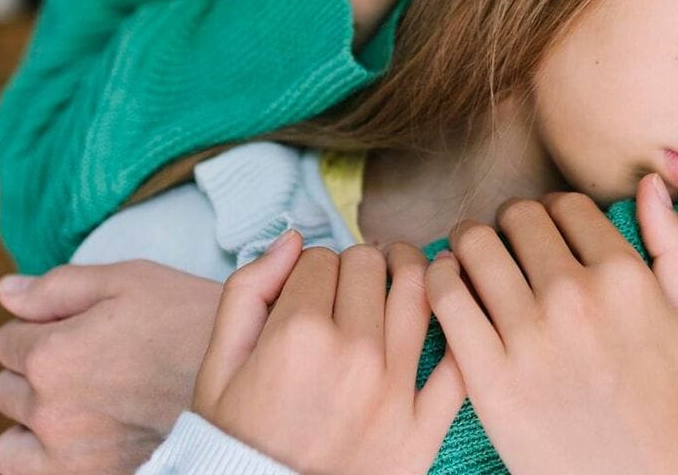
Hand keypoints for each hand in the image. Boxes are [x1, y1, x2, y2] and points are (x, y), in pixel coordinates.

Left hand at [0, 260, 219, 473]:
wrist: (248, 387)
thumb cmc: (194, 326)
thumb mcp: (133, 282)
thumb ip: (60, 287)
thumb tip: (6, 292)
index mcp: (54, 353)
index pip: (8, 341)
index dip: (40, 329)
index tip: (74, 330)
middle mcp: (50, 409)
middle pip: (5, 387)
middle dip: (35, 372)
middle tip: (84, 365)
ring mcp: (67, 456)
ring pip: (10, 440)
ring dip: (30, 421)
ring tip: (76, 407)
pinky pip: (27, 473)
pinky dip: (41, 458)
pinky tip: (77, 439)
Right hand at [194, 232, 465, 472]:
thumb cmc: (237, 438)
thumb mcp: (218, 366)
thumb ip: (248, 292)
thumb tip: (293, 238)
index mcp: (297, 335)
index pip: (322, 258)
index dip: (314, 267)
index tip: (311, 289)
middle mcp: (351, 356)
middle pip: (371, 265)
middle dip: (358, 265)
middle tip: (352, 284)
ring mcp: (393, 392)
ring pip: (421, 292)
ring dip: (410, 275)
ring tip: (399, 279)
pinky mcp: (421, 429)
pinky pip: (458, 363)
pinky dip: (458, 331)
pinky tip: (447, 316)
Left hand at [427, 175, 677, 474]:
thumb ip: (677, 250)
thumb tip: (650, 186)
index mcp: (626, 279)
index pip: (568, 205)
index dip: (557, 214)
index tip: (552, 237)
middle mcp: (575, 297)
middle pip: (518, 217)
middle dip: (514, 226)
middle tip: (512, 250)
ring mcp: (528, 337)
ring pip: (475, 245)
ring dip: (472, 246)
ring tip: (478, 266)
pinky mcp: (489, 378)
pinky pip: (446, 297)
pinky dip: (441, 281)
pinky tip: (453, 292)